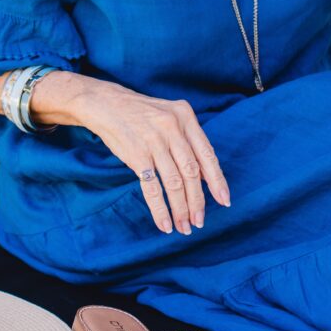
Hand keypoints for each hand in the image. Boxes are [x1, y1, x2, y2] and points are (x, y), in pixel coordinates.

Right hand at [75, 79, 230, 234]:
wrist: (106, 104)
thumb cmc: (141, 115)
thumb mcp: (170, 117)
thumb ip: (188, 142)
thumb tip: (206, 178)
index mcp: (186, 116)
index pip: (207, 153)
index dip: (217, 180)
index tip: (224, 200)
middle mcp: (173, 127)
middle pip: (192, 172)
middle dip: (198, 201)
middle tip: (200, 222)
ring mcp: (154, 141)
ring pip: (174, 183)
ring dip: (181, 209)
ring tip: (184, 227)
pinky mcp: (137, 154)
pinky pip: (152, 188)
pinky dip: (160, 209)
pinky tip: (165, 223)